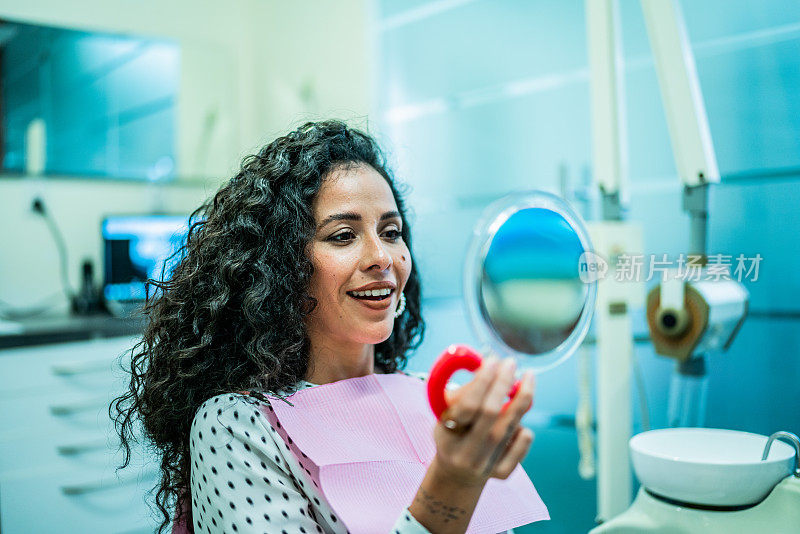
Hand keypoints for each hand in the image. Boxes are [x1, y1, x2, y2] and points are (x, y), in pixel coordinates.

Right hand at [431, 357, 535, 486]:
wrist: (457, 474)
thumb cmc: (453, 432)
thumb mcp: (446, 413)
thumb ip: (464, 391)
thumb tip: (487, 365)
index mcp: (446, 434)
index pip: (468, 405)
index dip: (482, 381)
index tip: (492, 360)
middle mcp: (464, 452)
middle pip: (491, 412)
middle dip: (503, 383)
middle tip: (511, 363)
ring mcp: (484, 465)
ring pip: (510, 426)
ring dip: (522, 397)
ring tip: (528, 377)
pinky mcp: (502, 473)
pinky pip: (522, 442)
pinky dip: (523, 426)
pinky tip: (518, 420)